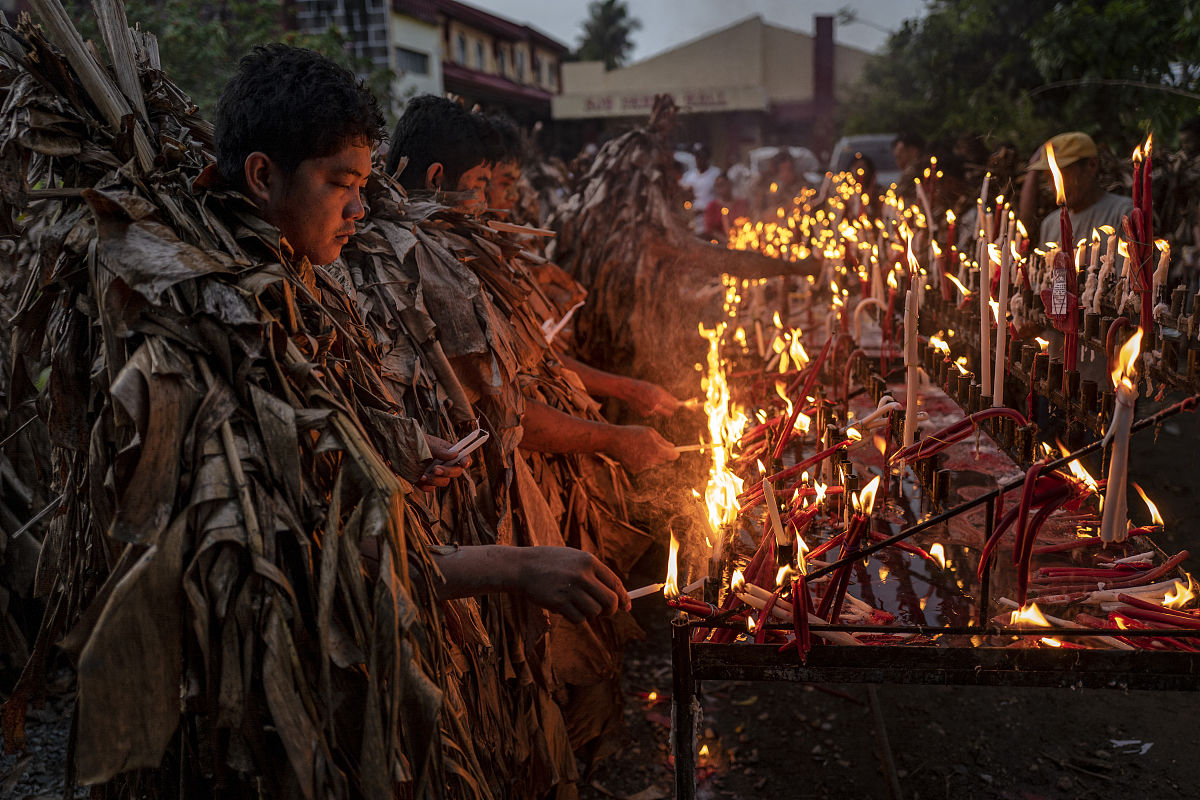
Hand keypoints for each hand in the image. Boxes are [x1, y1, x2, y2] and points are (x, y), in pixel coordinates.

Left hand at [416, 433, 468, 491]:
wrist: (397, 448)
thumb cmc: (414, 442)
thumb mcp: (428, 443)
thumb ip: (441, 450)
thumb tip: (455, 454)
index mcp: (448, 452)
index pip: (463, 457)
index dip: (466, 461)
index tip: (463, 464)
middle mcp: (444, 464)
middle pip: (455, 472)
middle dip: (447, 472)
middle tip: (435, 469)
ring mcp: (435, 474)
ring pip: (444, 482)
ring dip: (435, 480)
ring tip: (422, 475)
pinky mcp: (426, 482)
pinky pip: (431, 488)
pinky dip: (425, 485)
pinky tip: (419, 478)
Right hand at [515, 547, 629, 622]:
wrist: (522, 567)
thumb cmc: (550, 564)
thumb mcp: (574, 559)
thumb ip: (593, 573)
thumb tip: (616, 595)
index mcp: (588, 561)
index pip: (615, 582)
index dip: (623, 597)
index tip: (627, 606)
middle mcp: (582, 574)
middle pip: (610, 601)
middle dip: (611, 610)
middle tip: (605, 613)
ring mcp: (571, 589)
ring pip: (595, 612)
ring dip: (589, 613)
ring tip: (575, 604)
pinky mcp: (559, 602)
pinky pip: (579, 619)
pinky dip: (575, 617)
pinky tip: (564, 608)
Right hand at [607, 425, 678, 473]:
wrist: (613, 440)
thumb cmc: (632, 432)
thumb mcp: (649, 432)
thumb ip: (663, 441)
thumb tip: (673, 447)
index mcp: (656, 450)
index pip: (673, 456)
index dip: (675, 453)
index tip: (675, 451)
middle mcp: (651, 461)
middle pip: (664, 460)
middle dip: (663, 454)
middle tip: (655, 446)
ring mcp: (643, 467)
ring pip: (654, 464)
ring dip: (652, 458)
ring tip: (641, 447)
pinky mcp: (635, 470)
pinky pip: (644, 466)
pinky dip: (642, 461)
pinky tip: (634, 453)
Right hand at [624, 379, 680, 416]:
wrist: (629, 390)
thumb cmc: (644, 387)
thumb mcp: (656, 388)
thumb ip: (667, 395)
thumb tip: (676, 402)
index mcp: (659, 396)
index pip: (673, 405)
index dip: (676, 406)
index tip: (676, 406)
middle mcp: (655, 405)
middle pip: (668, 413)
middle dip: (670, 411)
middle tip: (670, 409)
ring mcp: (649, 410)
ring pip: (658, 411)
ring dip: (656, 408)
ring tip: (648, 400)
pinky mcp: (644, 414)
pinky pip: (651, 412)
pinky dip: (649, 409)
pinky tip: (643, 404)